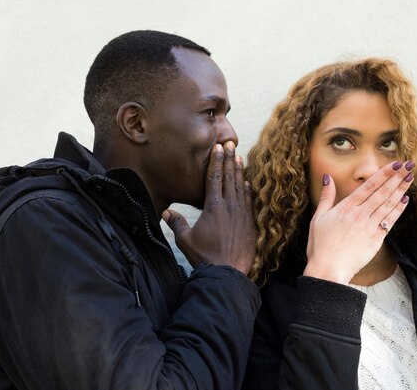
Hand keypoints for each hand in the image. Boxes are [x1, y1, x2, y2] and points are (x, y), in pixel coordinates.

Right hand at [162, 141, 255, 274]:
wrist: (228, 272)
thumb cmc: (205, 256)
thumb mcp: (186, 240)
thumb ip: (177, 224)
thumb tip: (166, 213)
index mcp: (213, 207)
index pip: (214, 178)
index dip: (216, 161)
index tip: (218, 148)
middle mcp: (229, 206)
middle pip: (229, 177)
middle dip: (229, 159)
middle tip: (229, 144)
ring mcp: (242, 214)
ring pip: (241, 187)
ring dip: (239, 171)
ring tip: (238, 157)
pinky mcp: (250, 223)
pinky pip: (249, 201)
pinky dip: (248, 190)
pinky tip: (247, 183)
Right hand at [303, 161, 413, 284]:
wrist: (329, 269)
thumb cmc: (320, 245)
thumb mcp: (318, 218)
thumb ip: (326, 197)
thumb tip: (328, 178)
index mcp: (346, 207)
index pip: (369, 186)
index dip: (384, 173)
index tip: (396, 164)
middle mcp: (360, 214)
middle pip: (382, 192)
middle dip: (397, 177)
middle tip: (410, 165)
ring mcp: (369, 227)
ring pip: (388, 204)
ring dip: (401, 190)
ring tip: (410, 178)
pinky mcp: (376, 239)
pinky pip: (390, 221)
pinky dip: (398, 210)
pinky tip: (405, 201)